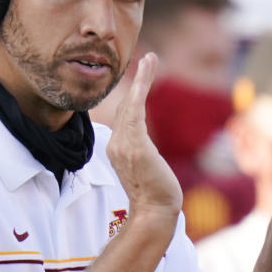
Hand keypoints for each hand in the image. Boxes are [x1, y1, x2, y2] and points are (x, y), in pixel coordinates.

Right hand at [107, 53, 181, 220]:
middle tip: (148, 59)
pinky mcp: (135, 144)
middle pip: (124, 106)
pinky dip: (142, 87)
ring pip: (130, 103)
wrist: (154, 213)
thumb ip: (142, 156)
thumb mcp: (146, 171)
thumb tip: (145, 152)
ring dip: (142, 78)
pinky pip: (136, 108)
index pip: (123, 118)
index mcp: (116, 150)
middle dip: (138, 82)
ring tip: (151, 59)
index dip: (132, 97)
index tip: (140, 80)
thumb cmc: (155, 196)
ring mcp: (124, 144)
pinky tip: (148, 71)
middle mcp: (116, 144)